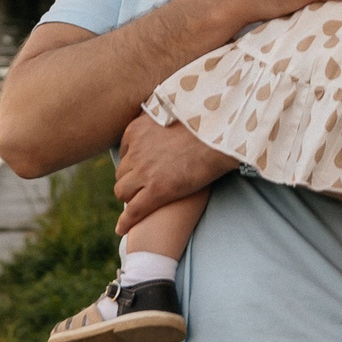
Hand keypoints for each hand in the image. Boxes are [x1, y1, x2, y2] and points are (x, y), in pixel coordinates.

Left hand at [113, 114, 239, 231]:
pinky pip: (134, 210)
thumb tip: (160, 121)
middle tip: (143, 188)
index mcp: (136, 130)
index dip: (133, 164)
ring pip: (122, 192)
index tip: (141, 170)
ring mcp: (144, 171)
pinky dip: (126, 222)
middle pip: (121, 174)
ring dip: (130, 198)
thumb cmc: (204, 125)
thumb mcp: (170, 112)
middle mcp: (135, 151)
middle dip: (130, 181)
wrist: (220, 137)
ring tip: (140, 203)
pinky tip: (121, 229)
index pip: (124, 153)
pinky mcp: (158, 190)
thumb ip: (158, 118)